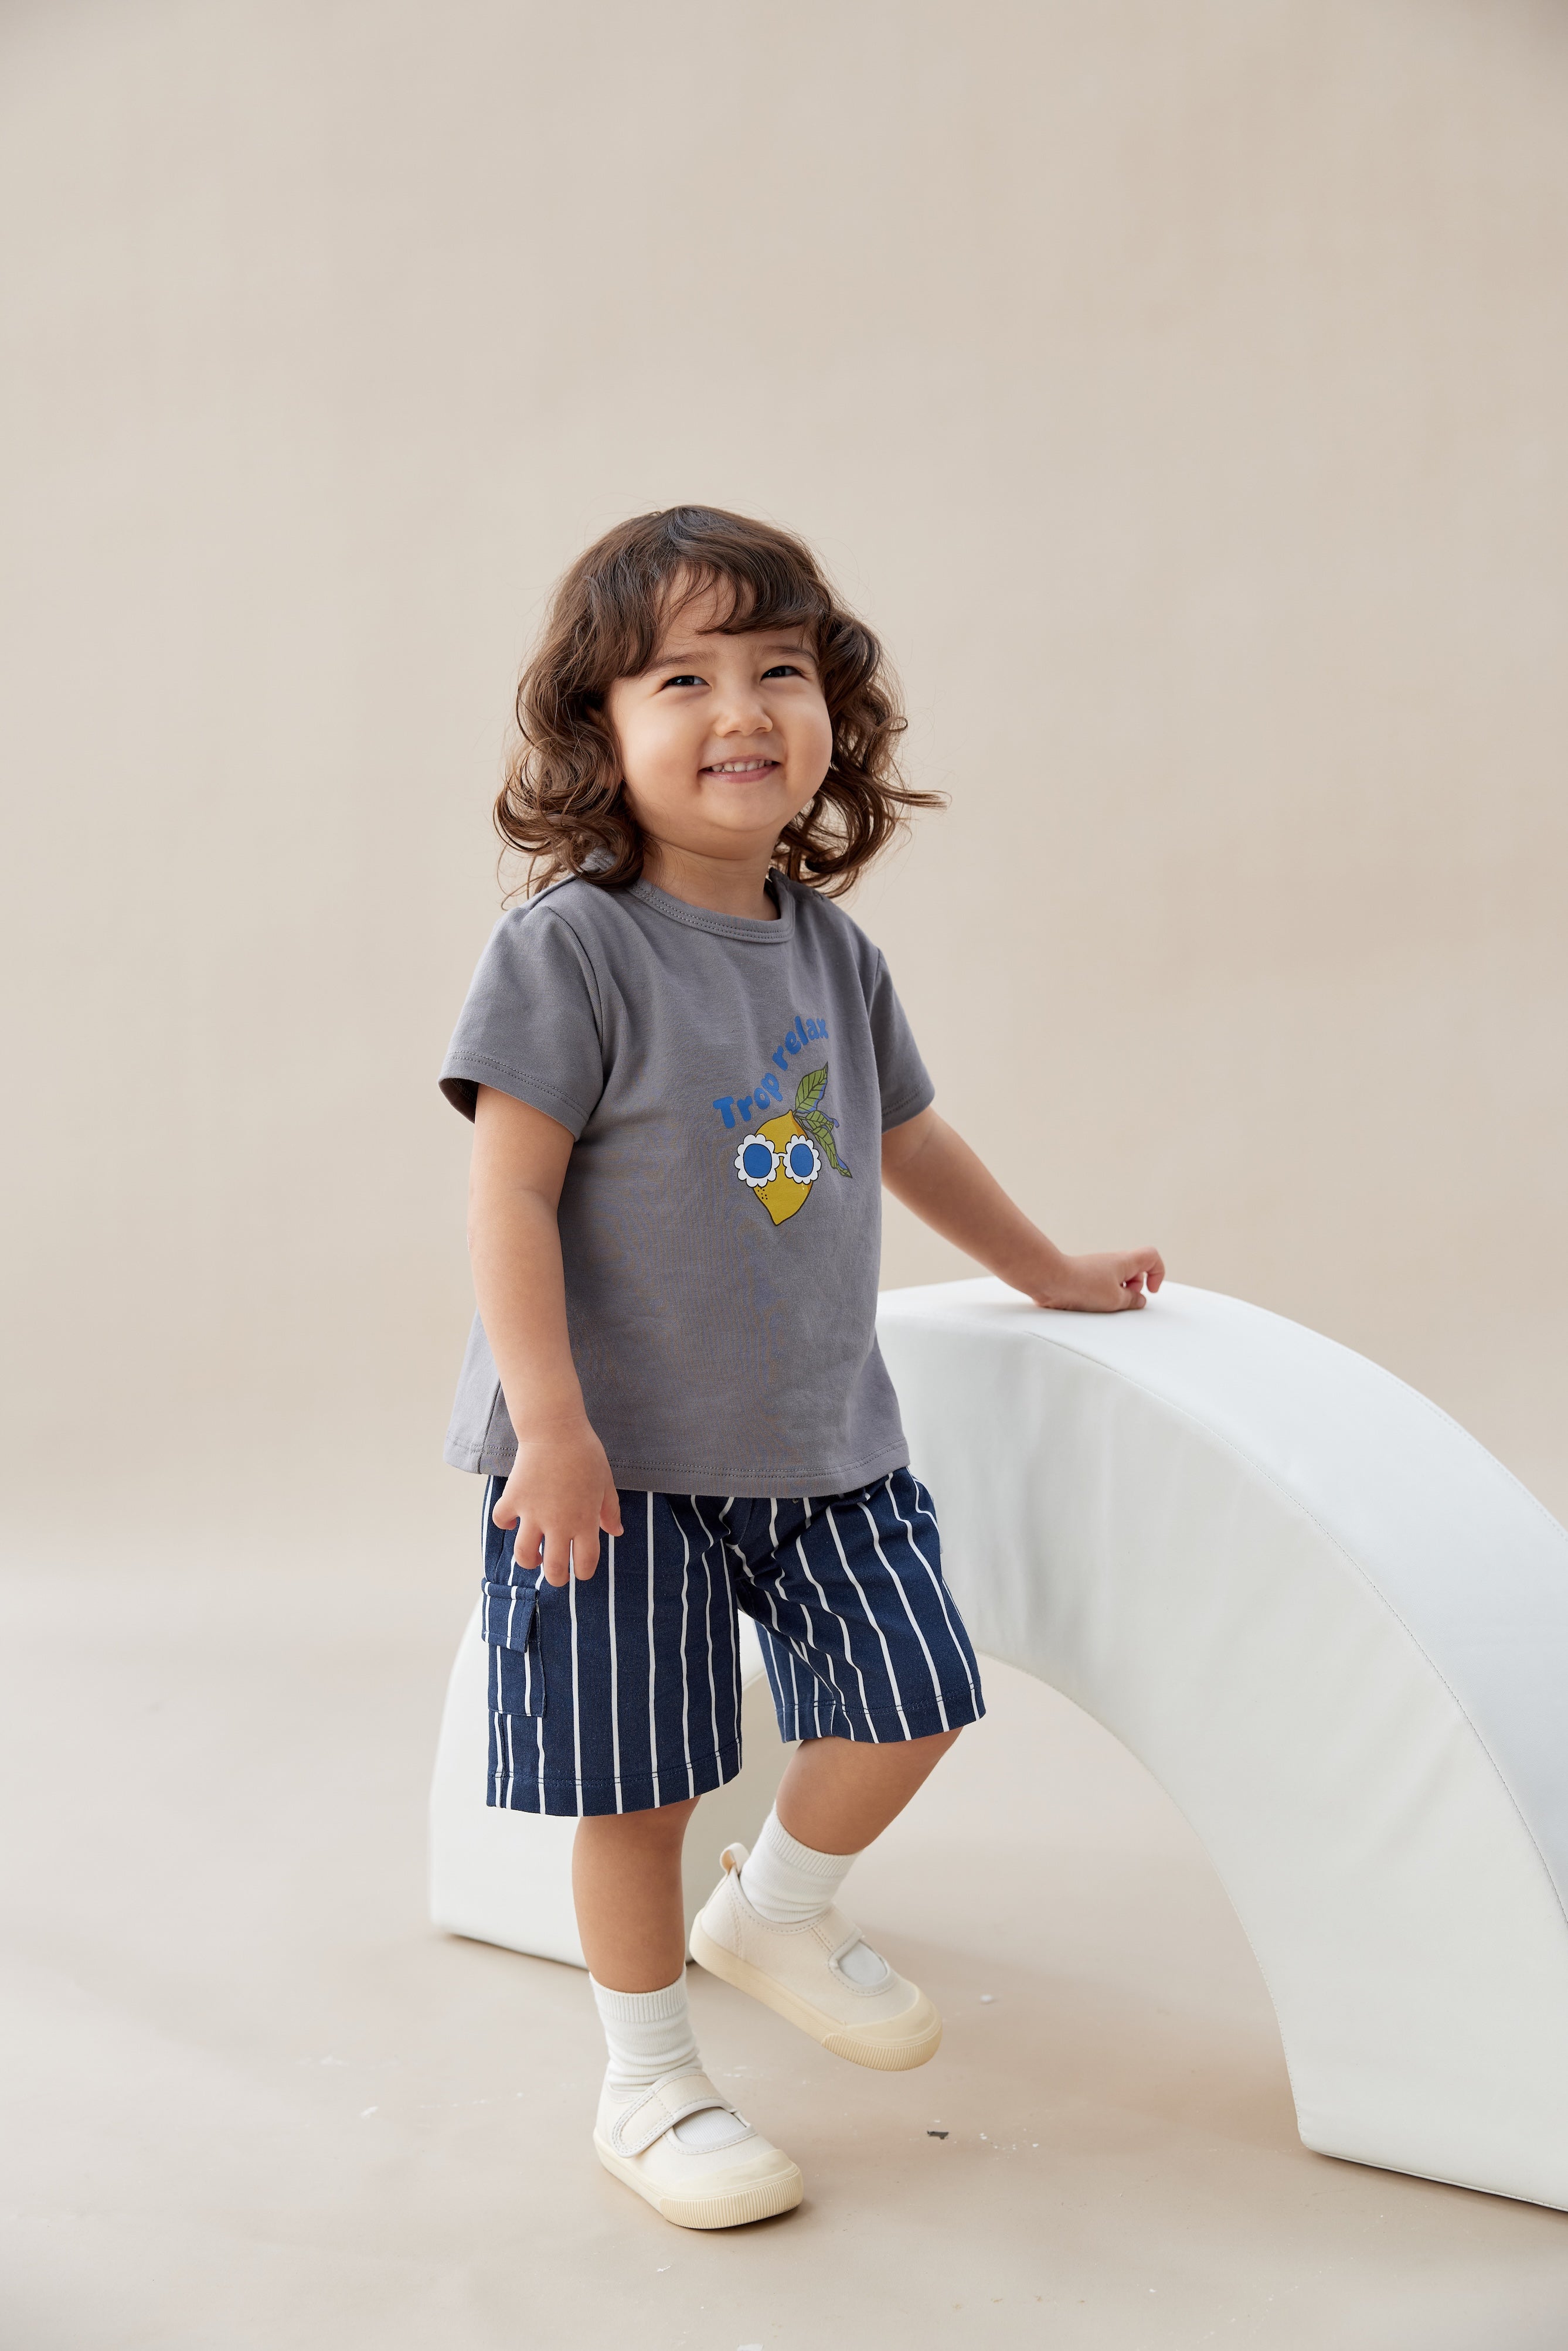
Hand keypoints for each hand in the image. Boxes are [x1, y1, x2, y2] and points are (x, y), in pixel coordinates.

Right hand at [491, 1420, 623, 1586]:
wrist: (556, 1429)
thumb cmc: (585, 1454)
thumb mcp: (606, 1483)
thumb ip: (610, 1511)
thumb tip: (616, 1532)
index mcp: (585, 1521)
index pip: (585, 1564)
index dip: (583, 1573)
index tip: (580, 1570)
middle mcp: (559, 1523)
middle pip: (554, 1569)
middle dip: (556, 1578)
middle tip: (556, 1573)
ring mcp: (533, 1513)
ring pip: (524, 1554)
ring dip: (529, 1560)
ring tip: (534, 1555)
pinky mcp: (514, 1499)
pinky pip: (503, 1521)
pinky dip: (506, 1523)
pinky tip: (514, 1518)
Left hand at [1026, 1246, 1164, 1312]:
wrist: (1050, 1280)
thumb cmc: (1082, 1286)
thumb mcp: (1115, 1299)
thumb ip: (1132, 1300)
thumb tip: (1139, 1300)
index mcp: (1125, 1261)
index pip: (1152, 1256)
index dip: (1158, 1273)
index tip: (1150, 1291)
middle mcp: (1112, 1261)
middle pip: (1136, 1271)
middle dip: (1135, 1288)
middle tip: (1124, 1300)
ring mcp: (1098, 1268)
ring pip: (1118, 1280)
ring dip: (1118, 1294)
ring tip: (1104, 1304)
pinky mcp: (1085, 1276)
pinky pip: (1102, 1285)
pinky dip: (1103, 1295)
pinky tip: (1092, 1304)